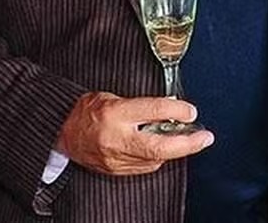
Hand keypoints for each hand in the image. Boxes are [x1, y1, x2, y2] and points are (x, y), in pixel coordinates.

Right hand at [56, 91, 213, 174]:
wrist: (61, 132)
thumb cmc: (87, 109)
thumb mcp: (113, 96)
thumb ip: (142, 104)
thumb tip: (171, 108)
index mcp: (115, 113)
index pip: (153, 111)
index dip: (176, 111)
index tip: (191, 111)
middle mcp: (116, 138)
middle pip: (158, 147)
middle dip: (187, 144)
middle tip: (206, 138)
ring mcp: (115, 158)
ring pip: (155, 160)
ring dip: (175, 151)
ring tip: (189, 139)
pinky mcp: (115, 171)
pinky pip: (144, 167)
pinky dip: (158, 158)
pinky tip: (165, 149)